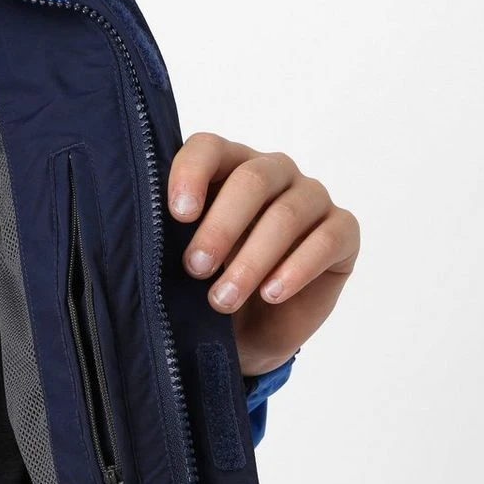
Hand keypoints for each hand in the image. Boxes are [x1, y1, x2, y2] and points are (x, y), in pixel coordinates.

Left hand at [168, 133, 359, 375]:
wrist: (249, 335)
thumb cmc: (209, 289)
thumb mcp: (182, 266)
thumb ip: (168, 240)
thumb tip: (141, 237)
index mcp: (226, 168)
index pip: (208, 148)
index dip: (191, 174)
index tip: (177, 215)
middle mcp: (272, 172)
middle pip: (251, 180)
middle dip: (220, 228)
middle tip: (195, 269)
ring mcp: (311, 198)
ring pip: (286, 214)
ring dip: (251, 261)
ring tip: (223, 300)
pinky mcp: (342, 231)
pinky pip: (326, 239)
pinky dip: (296, 269)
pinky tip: (270, 294)